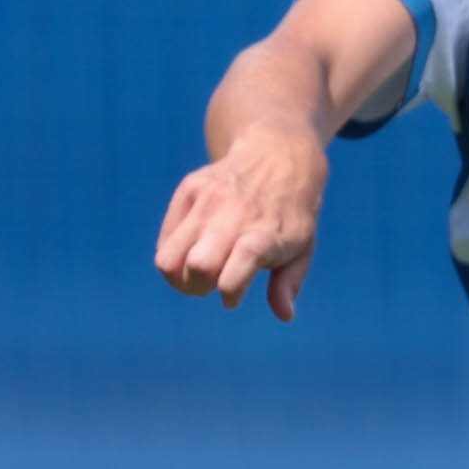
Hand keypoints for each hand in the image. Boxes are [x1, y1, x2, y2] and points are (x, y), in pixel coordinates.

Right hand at [157, 122, 328, 320]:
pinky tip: (192, 253)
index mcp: (264, 234)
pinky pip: (165, 239)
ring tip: (197, 273)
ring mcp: (207, 200)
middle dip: (198, 288)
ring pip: (168, 258)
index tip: (232, 298)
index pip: (235, 271)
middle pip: (197, 267)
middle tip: (212, 284)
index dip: (228, 292)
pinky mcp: (189, 189)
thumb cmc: (291, 213)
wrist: (278, 154)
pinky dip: (172, 257)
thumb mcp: (303, 247)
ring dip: (179, 277)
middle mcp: (233, 215)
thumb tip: (285, 315)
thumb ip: (289, 283)